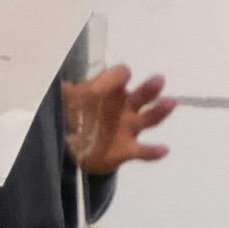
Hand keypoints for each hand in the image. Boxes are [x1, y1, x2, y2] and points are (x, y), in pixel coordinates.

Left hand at [62, 64, 176, 177]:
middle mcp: (126, 107)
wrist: (78, 148)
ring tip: (171, 103)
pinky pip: (144, 151)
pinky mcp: (129, 150)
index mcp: (112, 91)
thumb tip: (57, 81)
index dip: (113, 78)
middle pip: (142, 95)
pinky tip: (163, 149)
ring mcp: (130, 128)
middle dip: (150, 88)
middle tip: (159, 80)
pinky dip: (153, 151)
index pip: (120, 76)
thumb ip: (66, 91)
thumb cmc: (77, 115)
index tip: (97, 89)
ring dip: (160, 111)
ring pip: (149, 119)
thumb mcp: (67, 100)